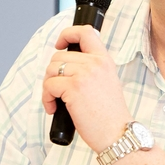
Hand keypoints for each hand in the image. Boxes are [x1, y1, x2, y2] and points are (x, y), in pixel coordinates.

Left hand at [43, 25, 132, 151]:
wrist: (117, 132)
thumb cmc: (110, 114)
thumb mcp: (107, 82)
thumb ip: (92, 68)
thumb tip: (67, 65)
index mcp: (105, 60)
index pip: (85, 32)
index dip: (67, 34)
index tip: (60, 45)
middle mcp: (95, 63)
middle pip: (59, 56)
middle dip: (52, 73)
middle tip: (57, 89)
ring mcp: (85, 74)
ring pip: (51, 69)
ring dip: (48, 86)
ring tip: (56, 100)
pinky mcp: (73, 87)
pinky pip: (48, 85)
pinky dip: (46, 98)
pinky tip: (55, 108)